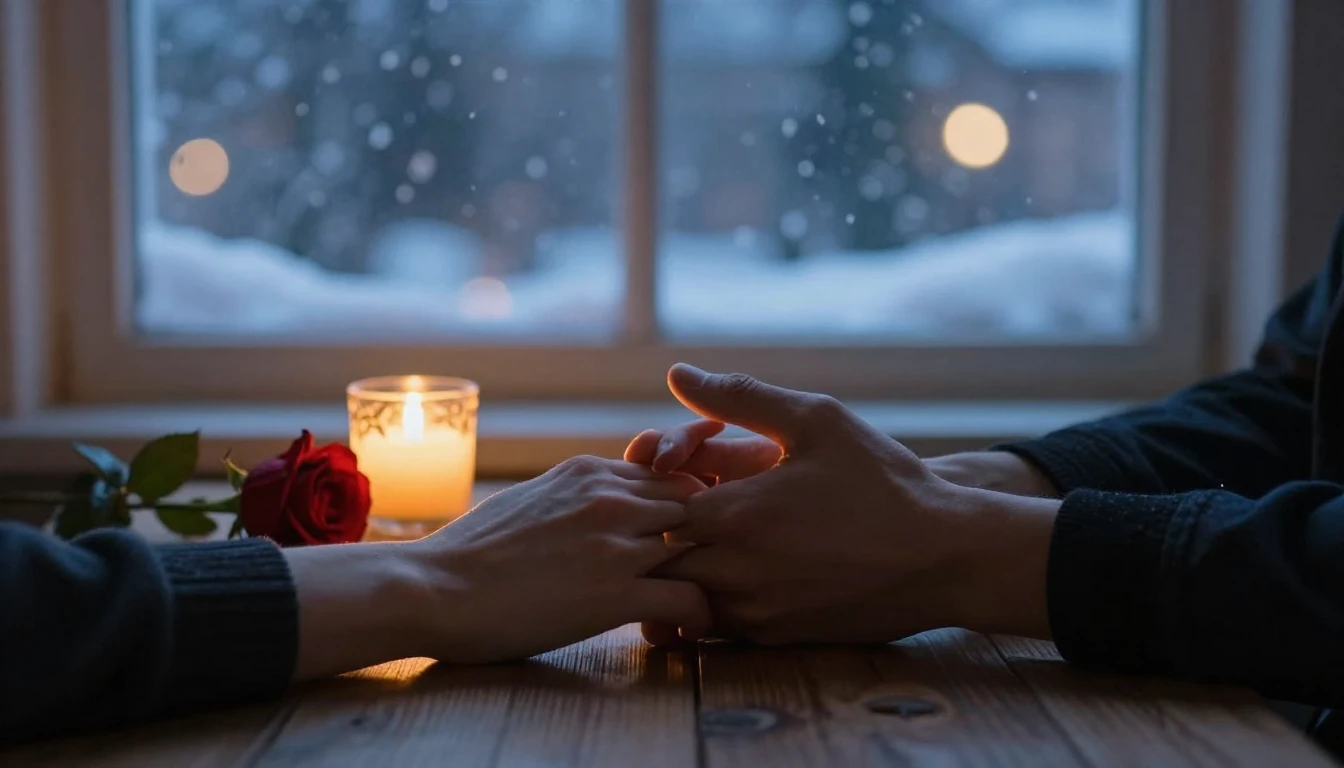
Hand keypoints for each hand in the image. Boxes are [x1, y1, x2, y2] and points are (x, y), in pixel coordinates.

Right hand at [287, 456, 710, 677]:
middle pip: (697, 504)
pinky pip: (691, 599)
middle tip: (707, 568)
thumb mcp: (534, 497)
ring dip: (707, 575)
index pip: (671, 474)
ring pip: (702, 546)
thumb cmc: (473, 551)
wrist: (432, 588)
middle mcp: (611, 497)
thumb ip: (578, 494)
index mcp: (591, 471)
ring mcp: (616, 544)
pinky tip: (681, 630)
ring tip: (696, 601)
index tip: (685, 535)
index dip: (686, 506)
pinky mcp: (615, 594)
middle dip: (707, 537)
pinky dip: (698, 616)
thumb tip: (602, 500)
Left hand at [648, 364, 1056, 646]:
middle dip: (666, 527)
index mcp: (736, 515)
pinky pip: (715, 623)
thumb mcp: (816, 420)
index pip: (653, 505)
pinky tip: (749, 562)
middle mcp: (735, 572)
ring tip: (722, 531)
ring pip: (680, 595)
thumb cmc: (882, 481)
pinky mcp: (773, 638)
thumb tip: (678, 375)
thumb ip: (738, 397)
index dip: (661, 483)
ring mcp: (753, 612)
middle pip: (657, 555)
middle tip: (697, 500)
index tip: (688, 468)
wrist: (945, 557)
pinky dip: (715, 594)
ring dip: (687, 563)